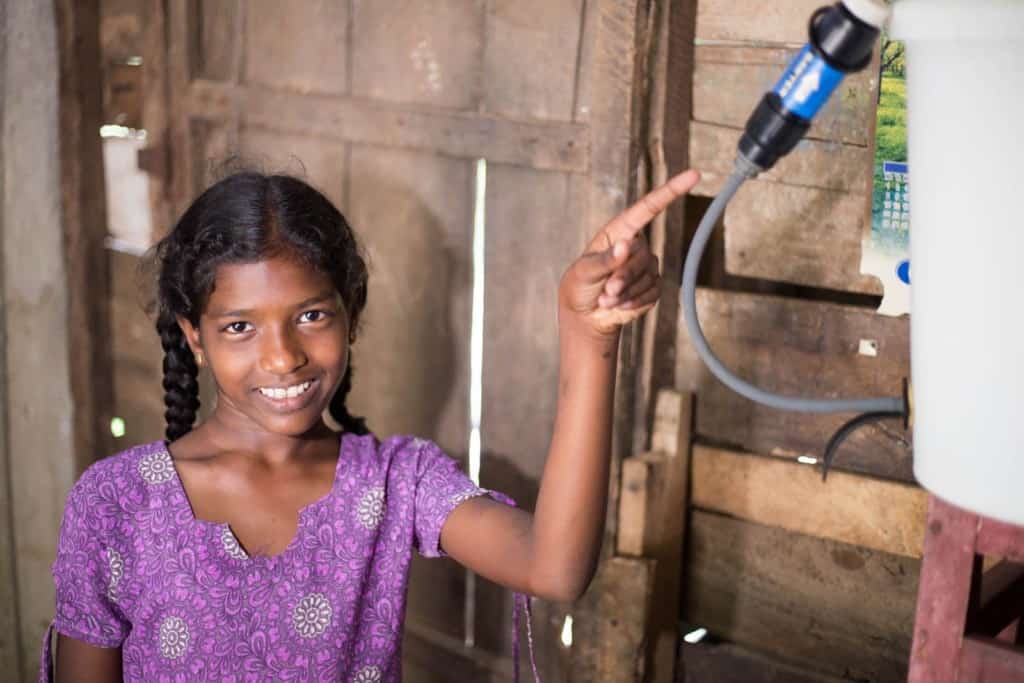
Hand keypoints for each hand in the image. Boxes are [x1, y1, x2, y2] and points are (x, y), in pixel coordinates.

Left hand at [560, 169, 700, 338]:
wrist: (585, 315)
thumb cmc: (579, 285)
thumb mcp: (585, 271)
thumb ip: (605, 259)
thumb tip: (626, 244)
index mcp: (619, 231)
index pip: (648, 208)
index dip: (671, 191)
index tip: (694, 175)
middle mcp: (636, 246)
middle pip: (641, 257)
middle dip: (623, 277)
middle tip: (606, 291)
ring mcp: (647, 267)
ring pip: (646, 278)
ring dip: (624, 293)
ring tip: (606, 299)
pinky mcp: (653, 287)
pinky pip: (650, 293)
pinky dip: (632, 303)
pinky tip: (618, 306)